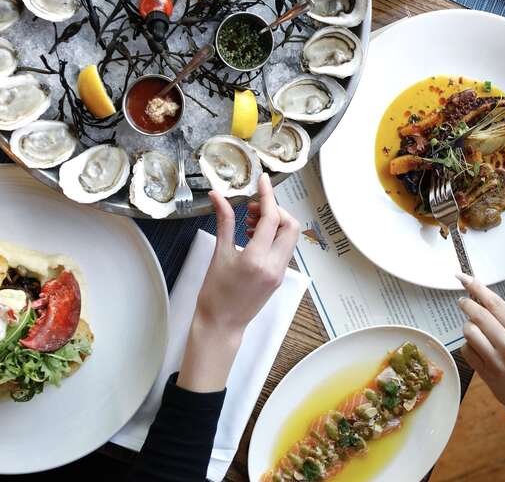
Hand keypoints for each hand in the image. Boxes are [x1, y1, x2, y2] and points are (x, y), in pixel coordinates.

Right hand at [177, 173, 299, 391]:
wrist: (221, 324)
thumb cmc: (215, 293)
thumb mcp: (219, 253)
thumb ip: (224, 221)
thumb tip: (219, 196)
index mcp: (257, 258)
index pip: (271, 218)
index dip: (267, 195)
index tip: (262, 180)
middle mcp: (274, 265)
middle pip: (290, 225)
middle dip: (275, 210)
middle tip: (252, 207)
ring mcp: (280, 273)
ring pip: (290, 237)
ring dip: (275, 223)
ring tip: (249, 222)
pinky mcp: (279, 277)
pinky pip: (284, 249)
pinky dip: (274, 237)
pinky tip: (253, 236)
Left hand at [457, 274, 504, 429]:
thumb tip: (480, 298)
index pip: (495, 304)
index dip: (477, 288)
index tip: (463, 278)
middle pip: (479, 316)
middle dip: (466, 304)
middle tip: (463, 301)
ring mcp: (497, 362)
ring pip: (469, 332)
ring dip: (468, 327)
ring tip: (475, 329)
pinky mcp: (485, 374)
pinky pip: (466, 350)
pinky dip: (468, 345)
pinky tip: (478, 349)